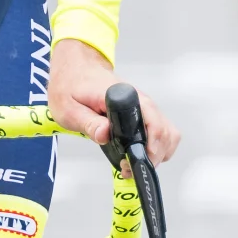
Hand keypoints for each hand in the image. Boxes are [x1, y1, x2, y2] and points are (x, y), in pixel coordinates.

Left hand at [49, 41, 178, 166]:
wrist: (76, 70)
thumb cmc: (71, 86)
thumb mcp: (69, 108)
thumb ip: (88, 122)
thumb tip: (104, 135)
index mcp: (124, 97)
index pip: (152, 121)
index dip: (151, 145)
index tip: (138, 160)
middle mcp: (140, 100)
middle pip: (166, 131)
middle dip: (153, 155)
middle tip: (130, 167)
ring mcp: (144, 106)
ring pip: (168, 133)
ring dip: (158, 153)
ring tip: (134, 163)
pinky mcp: (143, 112)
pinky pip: (161, 132)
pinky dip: (156, 147)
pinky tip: (139, 154)